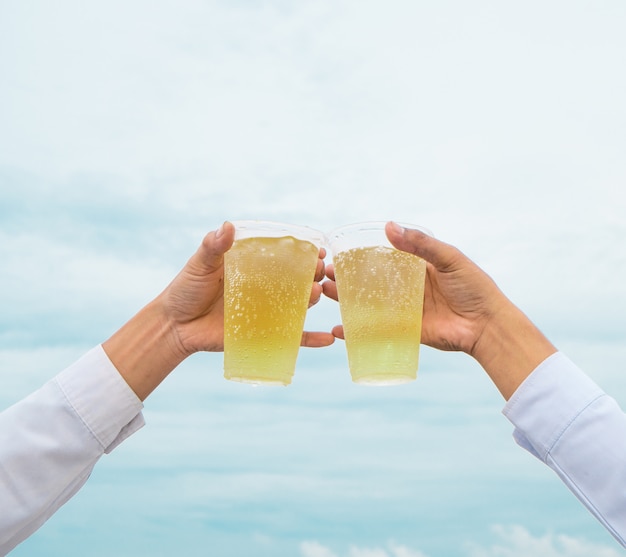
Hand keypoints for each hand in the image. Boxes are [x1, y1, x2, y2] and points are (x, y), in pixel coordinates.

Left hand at [104, 222, 332, 399]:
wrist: (174, 326)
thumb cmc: (185, 290)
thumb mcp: (199, 264)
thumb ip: (213, 246)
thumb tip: (228, 226)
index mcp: (253, 267)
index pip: (284, 256)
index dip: (304, 251)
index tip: (319, 248)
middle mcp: (264, 287)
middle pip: (296, 279)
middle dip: (313, 274)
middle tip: (319, 270)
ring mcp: (265, 311)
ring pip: (297, 305)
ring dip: (312, 299)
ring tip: (316, 293)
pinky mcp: (262, 333)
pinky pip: (290, 337)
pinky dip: (310, 339)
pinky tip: (328, 339)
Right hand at [323, 221, 555, 398]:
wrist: (487, 325)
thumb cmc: (474, 287)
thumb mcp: (449, 258)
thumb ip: (420, 244)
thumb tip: (388, 226)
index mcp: (415, 268)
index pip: (382, 260)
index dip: (361, 257)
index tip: (339, 253)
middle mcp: (406, 289)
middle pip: (370, 282)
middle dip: (347, 279)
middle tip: (326, 275)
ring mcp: (404, 311)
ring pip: (368, 304)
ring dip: (347, 300)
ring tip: (326, 293)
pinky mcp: (405, 331)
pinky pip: (377, 329)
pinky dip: (357, 330)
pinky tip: (340, 330)